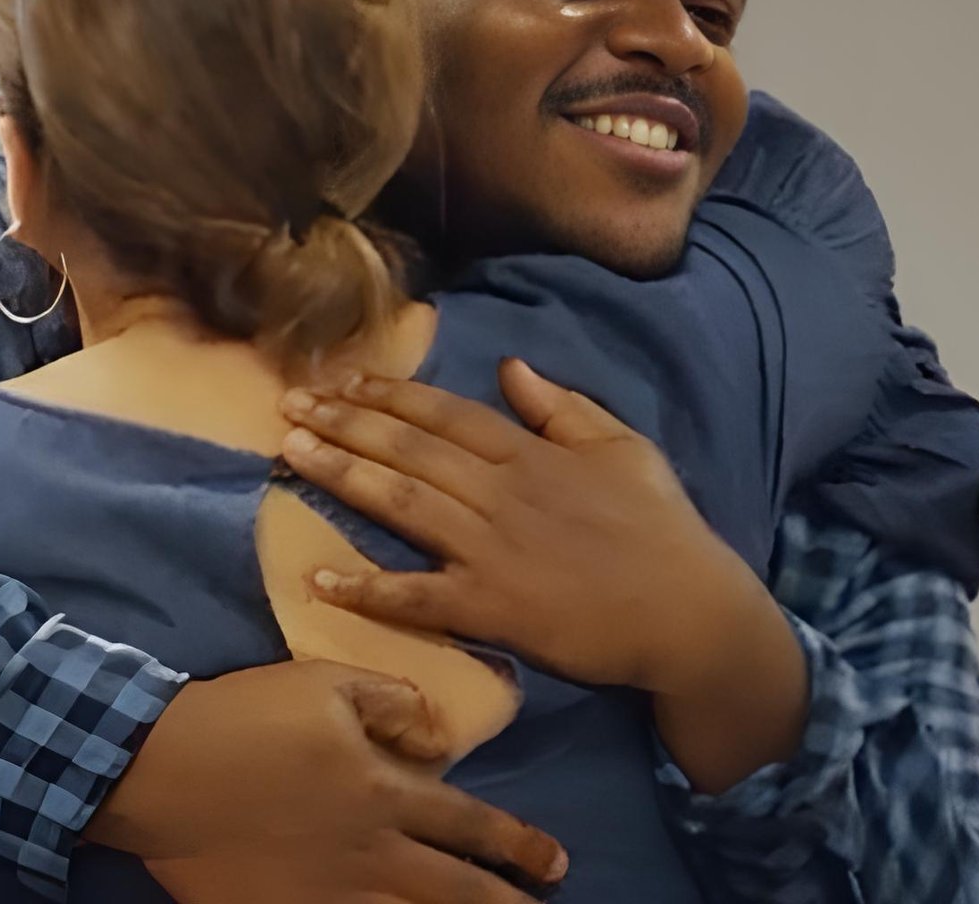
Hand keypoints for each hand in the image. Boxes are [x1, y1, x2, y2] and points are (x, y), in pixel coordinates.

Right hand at [85, 658, 565, 902]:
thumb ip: (392, 703)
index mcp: (384, 790)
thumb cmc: (244, 717)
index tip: (555, 863)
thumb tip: (436, 737)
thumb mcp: (323, 681)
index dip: (518, 846)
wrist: (159, 770)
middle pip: (457, 892)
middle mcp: (371, 852)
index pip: (470, 825)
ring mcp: (331, 893)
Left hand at [277, 359, 776, 697]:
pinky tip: (320, 576)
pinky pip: (417, 596)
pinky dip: (368, 587)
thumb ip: (563, 406)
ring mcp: (492, 550)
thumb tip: (511, 365)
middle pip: (407, 447)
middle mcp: (501, 492)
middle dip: (342, 421)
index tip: (340, 381)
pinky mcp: (491, 608)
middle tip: (287, 404)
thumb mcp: (623, 447)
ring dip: (341, 474)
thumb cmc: (662, 530)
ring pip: (401, 503)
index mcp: (529, 453)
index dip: (387, 394)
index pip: (443, 412)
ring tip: (289, 452)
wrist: (690, 613)